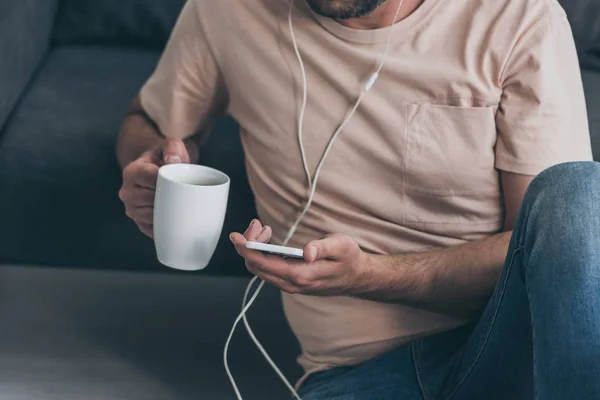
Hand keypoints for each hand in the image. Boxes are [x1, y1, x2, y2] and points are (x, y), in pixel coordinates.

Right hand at [119, 138, 194, 237]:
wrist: (165, 172)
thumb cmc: (169, 159)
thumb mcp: (172, 146)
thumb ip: (173, 148)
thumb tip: (173, 161)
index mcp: (132, 172)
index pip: (151, 179)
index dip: (169, 181)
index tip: (182, 179)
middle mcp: (127, 192)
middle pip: (152, 200)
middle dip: (171, 198)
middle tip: (187, 193)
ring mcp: (132, 210)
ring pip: (153, 217)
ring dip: (169, 213)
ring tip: (182, 205)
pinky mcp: (140, 224)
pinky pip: (154, 231)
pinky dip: (167, 228)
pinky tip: (177, 222)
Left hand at [230, 223, 369, 295]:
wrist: (358, 277)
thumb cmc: (350, 259)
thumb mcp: (341, 246)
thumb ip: (323, 247)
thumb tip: (307, 252)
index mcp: (301, 276)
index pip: (263, 264)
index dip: (246, 249)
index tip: (236, 236)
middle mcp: (292, 284)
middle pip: (256, 266)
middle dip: (249, 244)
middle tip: (257, 225)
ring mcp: (290, 285)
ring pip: (260, 269)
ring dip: (255, 248)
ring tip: (263, 228)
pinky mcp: (291, 283)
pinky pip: (268, 270)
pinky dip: (262, 254)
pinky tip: (268, 240)